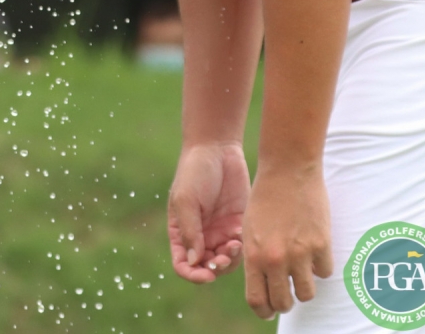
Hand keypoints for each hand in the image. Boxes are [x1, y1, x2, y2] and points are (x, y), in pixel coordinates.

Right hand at [168, 141, 249, 283]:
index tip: (206, 274)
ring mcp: (220, 231)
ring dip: (231, 259)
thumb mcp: (186, 199)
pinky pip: (242, 246)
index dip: (193, 274)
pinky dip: (242, 247)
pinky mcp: (238, 224)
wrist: (218, 149)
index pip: (183, 264)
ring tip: (234, 243)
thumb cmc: (195, 172)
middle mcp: (200, 236)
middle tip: (224, 256)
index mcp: (181, 232)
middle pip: (207, 266)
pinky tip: (241, 234)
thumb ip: (189, 230)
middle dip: (216, 267)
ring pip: (227, 260)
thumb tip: (194, 262)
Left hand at [241, 164, 332, 317]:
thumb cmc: (264, 198)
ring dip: (304, 287)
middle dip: (285, 303)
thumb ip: (255, 257)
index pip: (257, 300)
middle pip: (283, 302)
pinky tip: (314, 250)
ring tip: (301, 272)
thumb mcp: (249, 229)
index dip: (263, 310)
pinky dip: (320, 266)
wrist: (288, 170)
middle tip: (287, 295)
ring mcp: (300, 253)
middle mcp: (276, 259)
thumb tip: (263, 283)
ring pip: (307, 293)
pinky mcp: (321, 244)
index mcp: (253, 255)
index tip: (268, 310)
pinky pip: (324, 272)